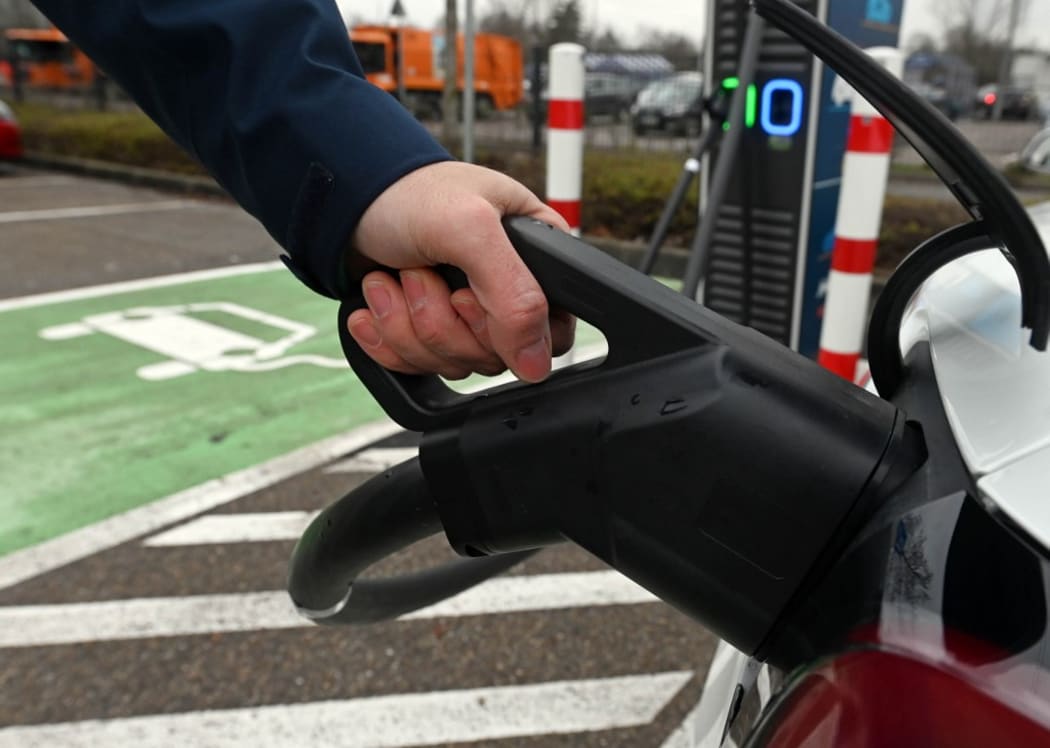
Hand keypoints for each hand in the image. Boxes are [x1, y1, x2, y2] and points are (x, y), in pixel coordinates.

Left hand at [346, 161, 575, 382]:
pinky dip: (387, 335)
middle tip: (420, 270)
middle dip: (440, 319)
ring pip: (452, 363)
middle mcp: (506, 291)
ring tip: (394, 275)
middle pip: (493, 356)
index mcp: (536, 260)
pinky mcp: (427, 331)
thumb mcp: (471, 229)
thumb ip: (514, 294)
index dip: (506, 332)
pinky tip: (377, 300)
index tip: (464, 296)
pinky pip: (418, 365)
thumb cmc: (409, 194)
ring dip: (406, 322)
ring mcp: (465, 316)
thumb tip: (536, 364)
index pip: (550, 334)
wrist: (345, 197)